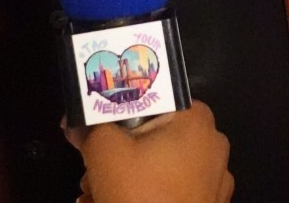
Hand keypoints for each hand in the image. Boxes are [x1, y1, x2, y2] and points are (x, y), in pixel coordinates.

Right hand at [64, 103, 232, 202]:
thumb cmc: (140, 195)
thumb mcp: (104, 150)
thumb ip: (88, 125)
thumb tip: (75, 120)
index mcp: (195, 119)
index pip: (149, 96)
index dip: (117, 110)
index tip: (95, 127)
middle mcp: (211, 143)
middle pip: (151, 133)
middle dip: (117, 150)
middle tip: (91, 169)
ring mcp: (213, 179)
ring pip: (158, 163)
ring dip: (125, 174)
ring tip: (97, 193)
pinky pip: (171, 187)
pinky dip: (146, 193)